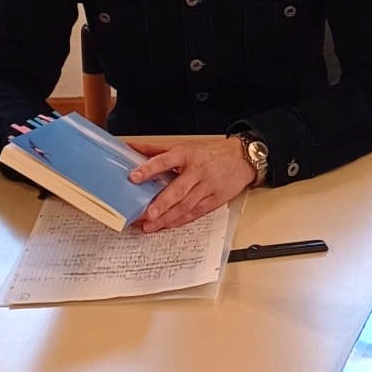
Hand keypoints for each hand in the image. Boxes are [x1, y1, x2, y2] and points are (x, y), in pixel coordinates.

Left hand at [127, 137, 256, 231]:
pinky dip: (180, 221)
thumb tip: (131, 146)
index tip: (134, 177)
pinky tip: (167, 225)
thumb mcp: (184, 145)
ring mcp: (207, 187)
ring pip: (186, 205)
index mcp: (187, 154)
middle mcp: (197, 171)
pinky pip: (195, 213)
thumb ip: (156, 149)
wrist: (241, 159)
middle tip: (147, 214)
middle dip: (162, 204)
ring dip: (167, 218)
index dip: (149, 169)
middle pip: (178, 189)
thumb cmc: (210, 152)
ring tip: (150, 226)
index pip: (165, 161)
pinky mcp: (214, 200)